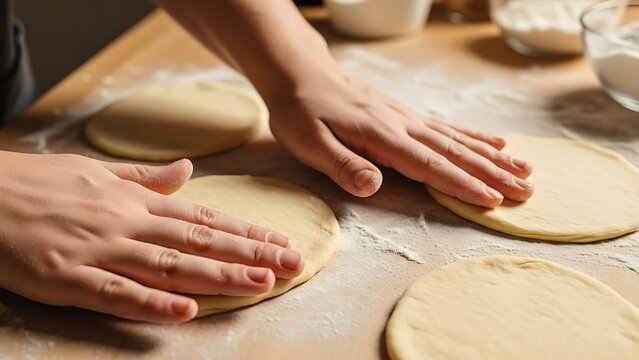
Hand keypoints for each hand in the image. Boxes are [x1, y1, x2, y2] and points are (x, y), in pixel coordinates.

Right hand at [0, 152, 302, 322]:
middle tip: (292, 263)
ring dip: (218, 276)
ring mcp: (101, 250)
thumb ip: (145, 177)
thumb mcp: (96, 171)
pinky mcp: (69, 277)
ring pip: (171, 266)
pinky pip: (117, 294)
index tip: (281, 240)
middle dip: (249, 254)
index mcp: (135, 201)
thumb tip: (187, 170)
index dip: (246, 231)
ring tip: (261, 284)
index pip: (204, 217)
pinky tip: (186, 311)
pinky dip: (152, 304)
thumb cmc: (38, 182)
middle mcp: (128, 223)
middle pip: (200, 241)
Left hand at [268, 68, 533, 207]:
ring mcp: (408, 117)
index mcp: (382, 137)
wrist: (302, 75)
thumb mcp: (309, 142)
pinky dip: (474, 136)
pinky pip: (447, 127)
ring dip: (493, 157)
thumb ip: (342, 165)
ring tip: (526, 171)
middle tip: (526, 191)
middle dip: (492, 174)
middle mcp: (403, 125)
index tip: (492, 200)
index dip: (461, 184)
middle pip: (455, 153)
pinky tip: (496, 142)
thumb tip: (373, 185)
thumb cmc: (301, 112)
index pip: (429, 165)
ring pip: (458, 139)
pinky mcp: (405, 114)